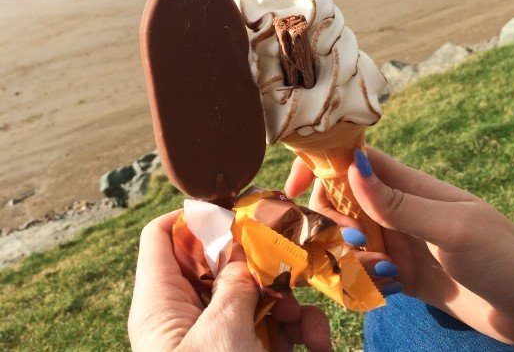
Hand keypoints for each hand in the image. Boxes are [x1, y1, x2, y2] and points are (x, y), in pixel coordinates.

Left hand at [128, 211, 331, 350]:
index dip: (192, 215)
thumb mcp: (221, 334)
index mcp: (161, 302)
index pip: (162, 236)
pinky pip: (270, 325)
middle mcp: (186, 312)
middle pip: (219, 261)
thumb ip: (235, 281)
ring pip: (254, 292)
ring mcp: (218, 332)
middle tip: (292, 257)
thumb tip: (244, 246)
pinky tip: (318, 345)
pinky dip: (297, 330)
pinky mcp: (244, 351)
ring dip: (291, 303)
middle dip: (261, 261)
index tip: (237, 208)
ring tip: (312, 328)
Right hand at [285, 147, 513, 347]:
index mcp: (406, 184)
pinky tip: (390, 292)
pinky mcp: (401, 274)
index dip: (317, 165)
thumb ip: (399, 202)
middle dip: (331, 224)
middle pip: (337, 203)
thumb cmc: (503, 254)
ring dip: (348, 259)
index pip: (349, 159)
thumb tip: (351, 167)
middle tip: (356, 246)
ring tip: (383, 276)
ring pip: (346, 240)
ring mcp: (396, 241)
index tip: (291, 188)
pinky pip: (363, 273)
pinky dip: (363, 283)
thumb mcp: (452, 227)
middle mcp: (394, 209)